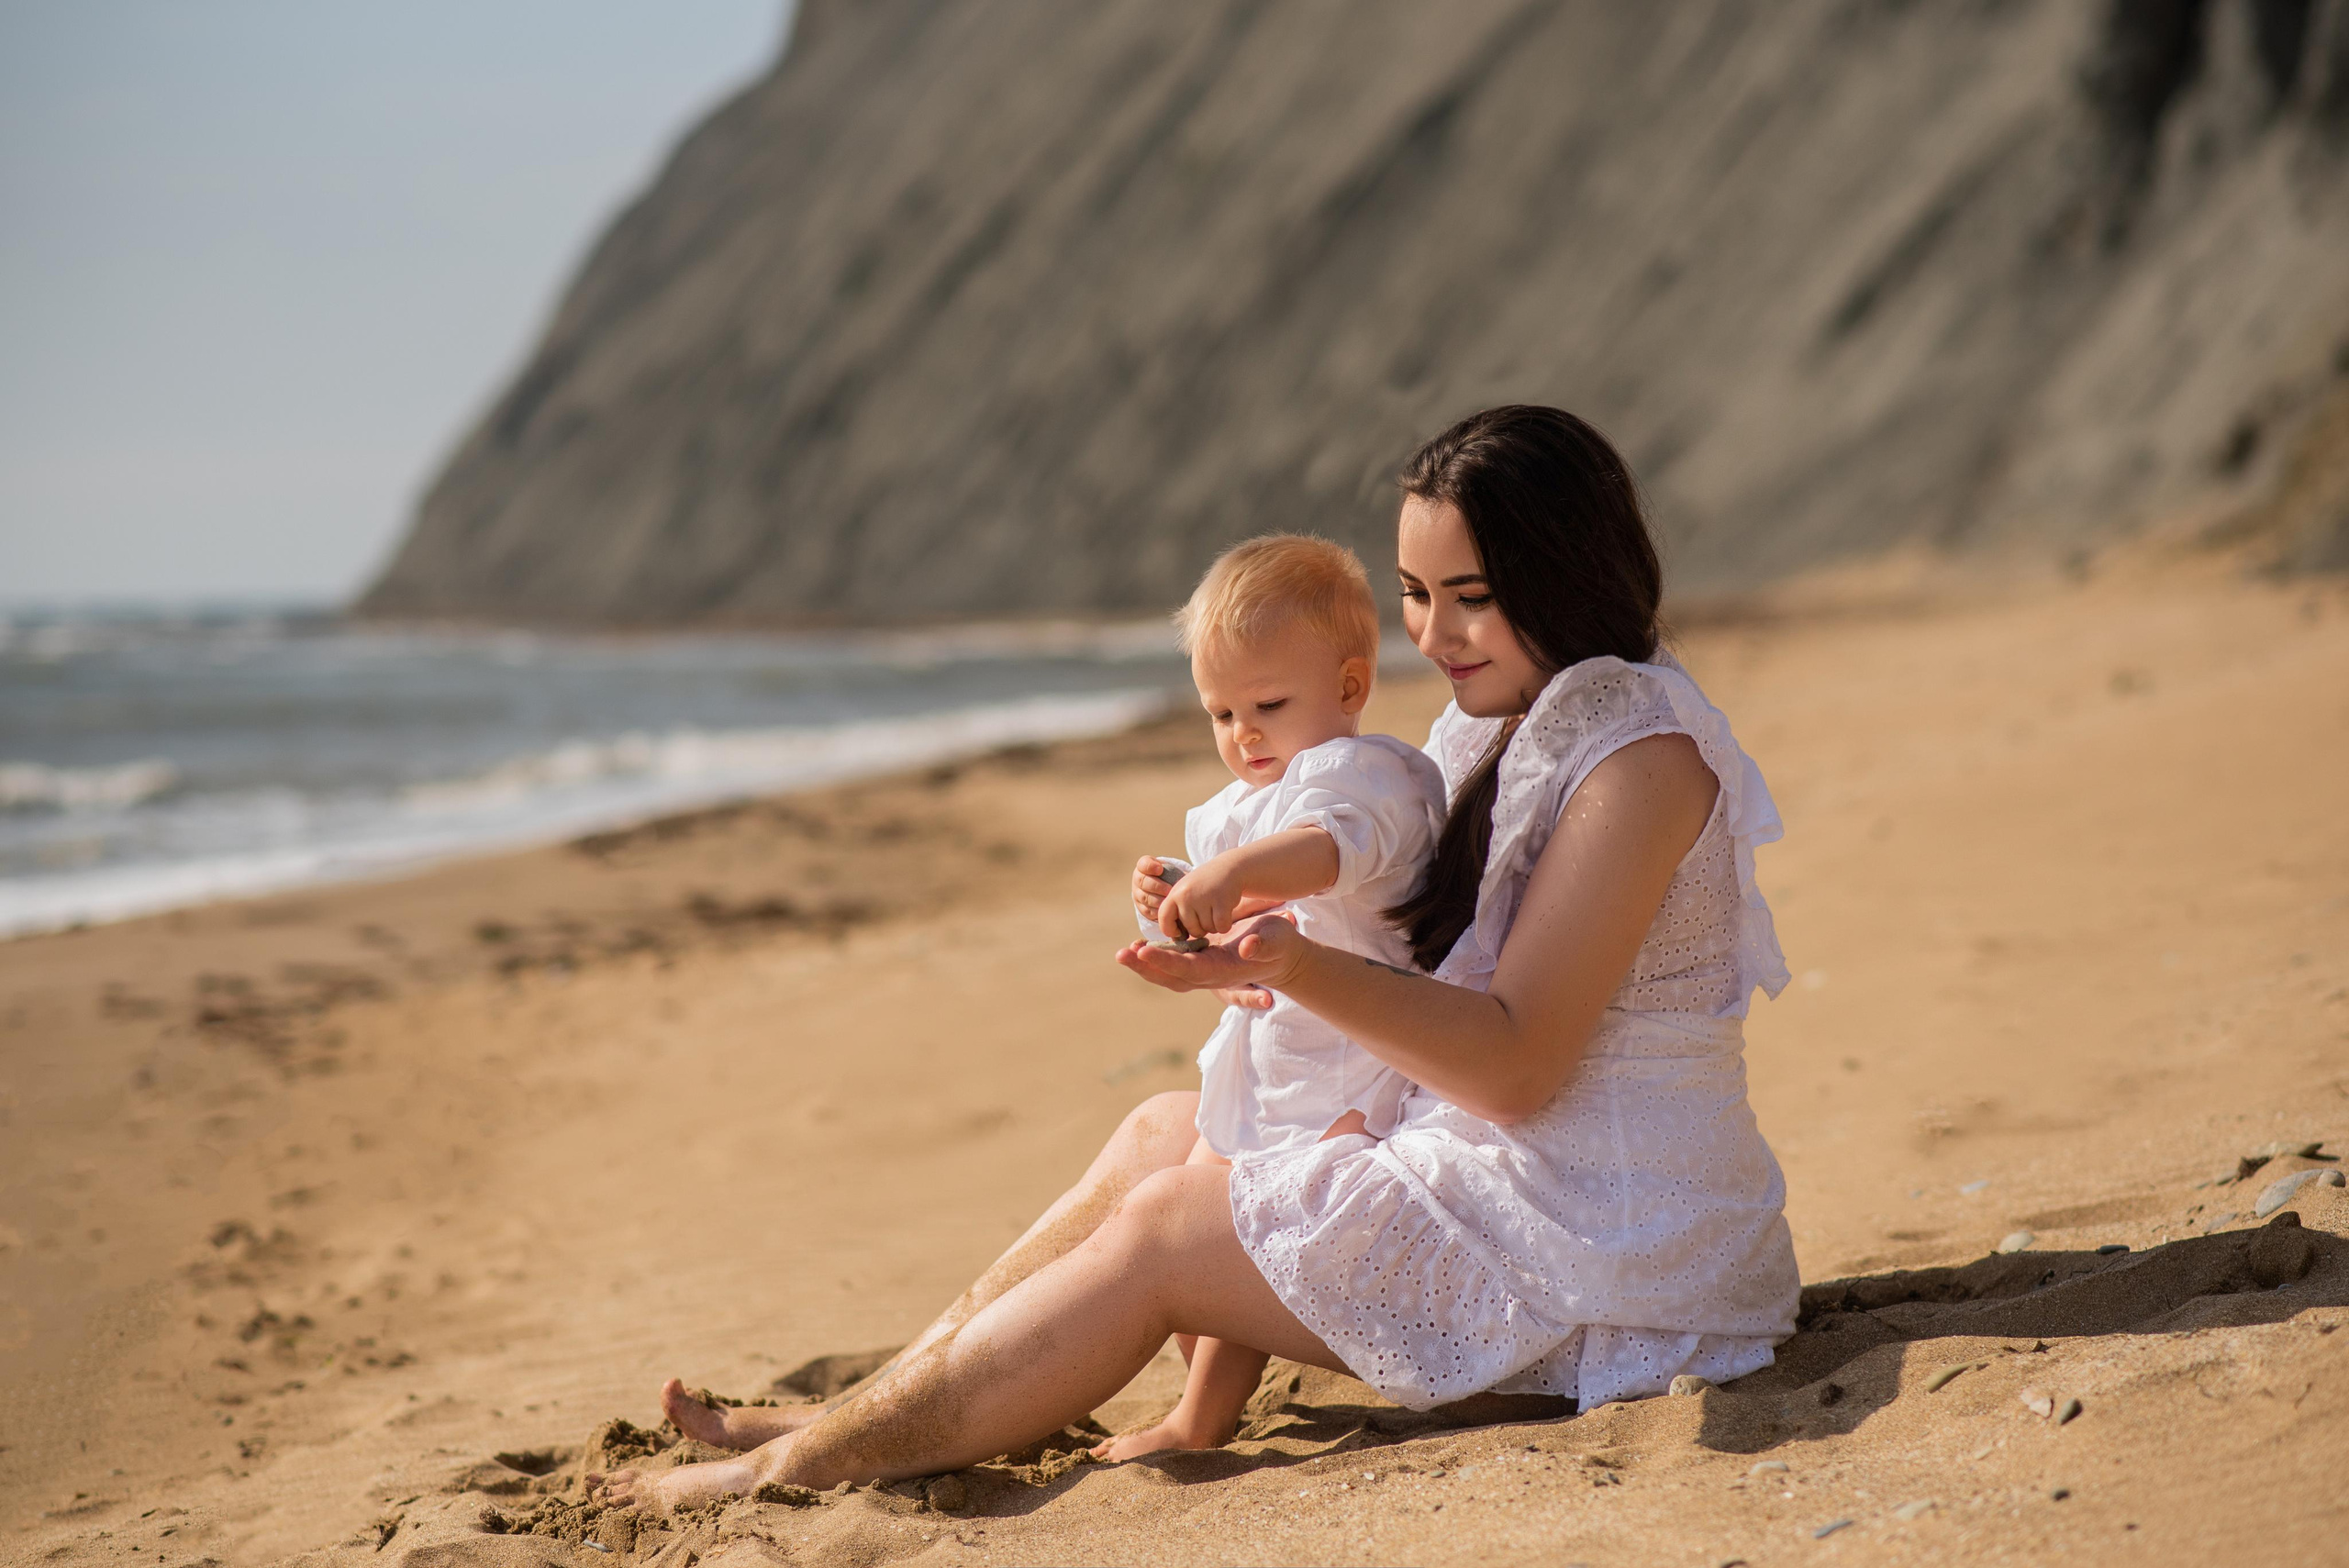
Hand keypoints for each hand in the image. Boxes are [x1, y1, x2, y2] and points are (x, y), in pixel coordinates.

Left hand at [1117, 911, 1307, 996]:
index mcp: (1224, 970)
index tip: (1145, 951)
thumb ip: (1263, 944)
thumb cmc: (1280, 944)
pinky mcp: (1201, 963)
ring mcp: (1204, 971)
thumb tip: (1247, 947)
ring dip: (1145, 965)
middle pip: (1172, 977)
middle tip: (1122, 955)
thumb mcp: (1276, 939)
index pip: (1190, 969)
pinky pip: (1172, 965)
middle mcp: (1210, 975)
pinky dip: (1154, 959)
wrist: (1282, 957)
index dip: (1166, 962)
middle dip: (1146, 967)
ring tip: (1124, 953)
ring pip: (1169, 974)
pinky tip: (1139, 948)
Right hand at [1132, 856, 1171, 924]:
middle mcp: (1138, 880)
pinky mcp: (1141, 908)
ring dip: (1157, 900)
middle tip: (1169, 889)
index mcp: (1144, 867)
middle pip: (1142, 881)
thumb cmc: (1172, 877)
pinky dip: (1157, 911)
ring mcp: (1138, 894)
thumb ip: (1176, 871)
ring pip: (1144, 897)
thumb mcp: (1173, 870)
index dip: (1149, 866)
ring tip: (1169, 901)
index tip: (1160, 869)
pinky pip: (1147, 911)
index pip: (1143, 864)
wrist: (1166, 890)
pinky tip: (1166, 910)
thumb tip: (1187, 877)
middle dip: (1156, 886)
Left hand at [1159, 857, 1245, 942]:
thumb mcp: (1185, 892)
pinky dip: (1225, 925)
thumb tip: (1175, 938)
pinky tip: (1225, 912)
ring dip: (1214, 925)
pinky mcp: (1221, 902)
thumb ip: (1178, 911)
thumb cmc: (1204, 885)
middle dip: (1201, 928)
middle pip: (1191, 929)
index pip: (1164, 918)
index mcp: (1175, 893)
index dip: (1170, 930)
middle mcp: (1186, 895)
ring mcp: (1204, 898)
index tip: (1179, 933)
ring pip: (1208, 929)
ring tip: (1216, 909)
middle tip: (1207, 914)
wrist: (1228, 868)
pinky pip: (1221, 927)